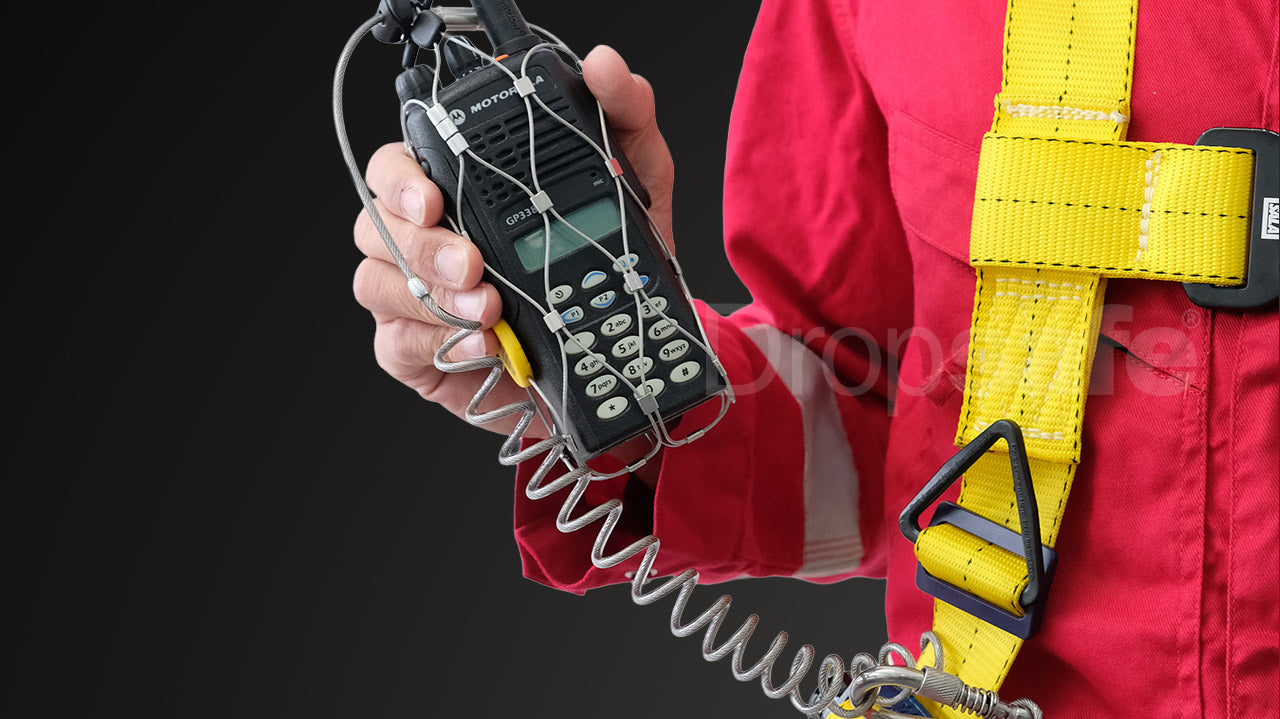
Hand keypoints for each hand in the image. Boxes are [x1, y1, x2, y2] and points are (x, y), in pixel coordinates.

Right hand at [352, 45, 675, 436]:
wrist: (621, 348)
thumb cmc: (608, 259)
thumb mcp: (634, 181)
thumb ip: (624, 114)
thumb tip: (604, 66)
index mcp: (454, 187)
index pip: (397, 166)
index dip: (402, 180)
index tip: (434, 199)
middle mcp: (422, 236)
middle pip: (377, 224)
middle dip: (420, 245)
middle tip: (471, 264)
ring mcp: (412, 294)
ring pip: (377, 283)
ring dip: (433, 298)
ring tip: (490, 311)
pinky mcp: (414, 350)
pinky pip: (397, 344)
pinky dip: (440, 345)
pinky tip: (483, 344)